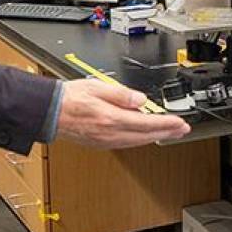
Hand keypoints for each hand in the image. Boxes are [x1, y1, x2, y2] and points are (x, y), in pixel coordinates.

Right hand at [56, 79, 190, 148]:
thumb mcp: (97, 87)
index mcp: (111, 119)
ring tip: (168, 132)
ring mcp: (105, 141)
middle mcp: (110, 133)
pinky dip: (140, 140)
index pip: (147, 123)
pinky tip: (144, 135)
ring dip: (155, 137)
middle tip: (182, 129)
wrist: (49, 112)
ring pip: (137, 142)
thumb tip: (141, 100)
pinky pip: (126, 144)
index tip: (180, 123)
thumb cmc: (69, 98)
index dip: (167, 124)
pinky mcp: (100, 143)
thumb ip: (122, 95)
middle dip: (167, 133)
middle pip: (146, 136)